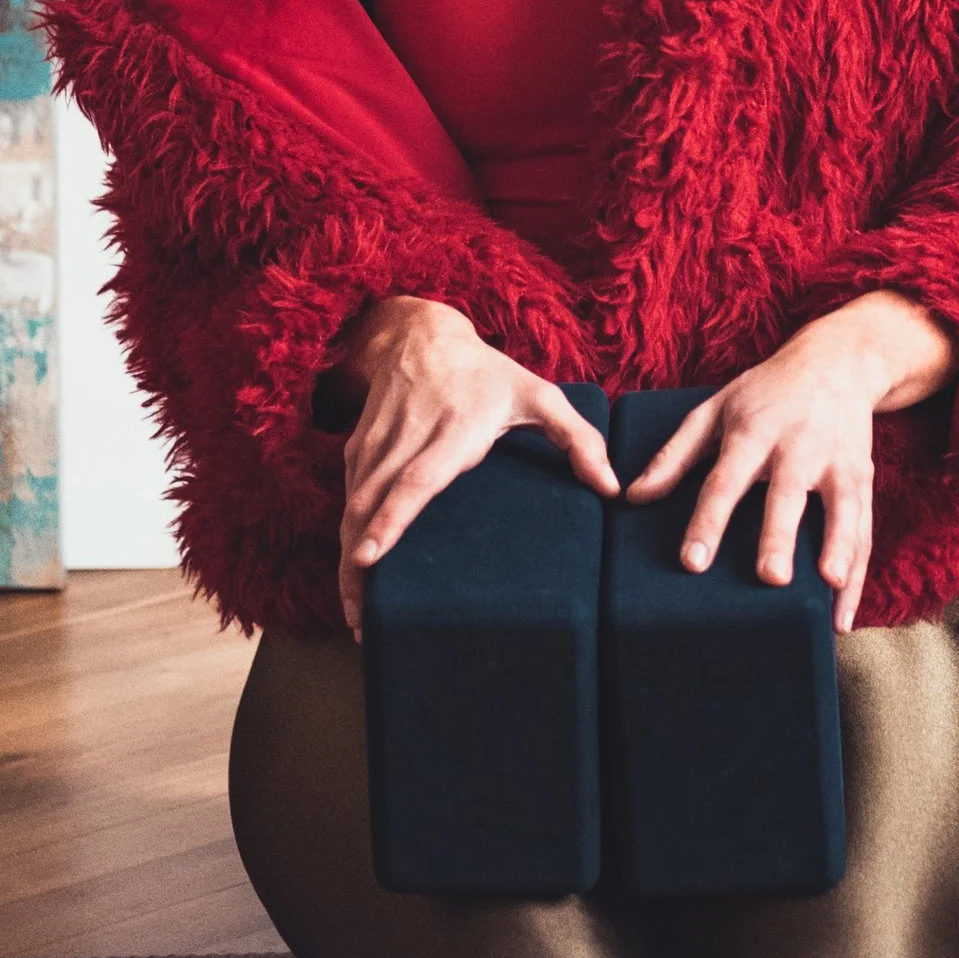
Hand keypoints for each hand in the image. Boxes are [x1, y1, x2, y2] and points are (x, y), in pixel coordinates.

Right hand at [335, 295, 618, 638]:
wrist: (416, 332)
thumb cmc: (486, 373)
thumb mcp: (539, 394)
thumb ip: (579, 439)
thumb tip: (611, 489)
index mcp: (454, 429)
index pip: (416, 479)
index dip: (391, 520)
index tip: (370, 558)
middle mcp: (407, 437)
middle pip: (371, 506)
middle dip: (359, 566)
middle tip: (363, 624)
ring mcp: (376, 443)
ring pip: (351, 508)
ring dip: (348, 562)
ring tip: (358, 617)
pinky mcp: (357, 449)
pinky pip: (347, 499)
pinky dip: (347, 538)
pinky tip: (356, 578)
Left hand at [622, 291, 958, 632]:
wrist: (836, 360)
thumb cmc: (764, 393)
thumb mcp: (714, 410)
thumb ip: (673, 455)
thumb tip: (632, 498)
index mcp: (753, 431)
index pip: (725, 480)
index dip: (708, 521)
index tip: (692, 562)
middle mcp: (797, 446)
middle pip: (786, 495)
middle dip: (780, 535)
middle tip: (771, 578)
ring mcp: (836, 462)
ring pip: (840, 510)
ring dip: (838, 548)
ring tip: (830, 585)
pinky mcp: (862, 479)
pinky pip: (864, 530)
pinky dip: (858, 572)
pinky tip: (842, 618)